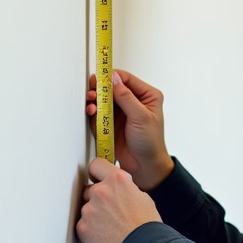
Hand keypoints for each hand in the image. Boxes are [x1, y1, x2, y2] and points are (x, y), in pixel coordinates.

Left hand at [76, 157, 161, 242]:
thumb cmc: (146, 228)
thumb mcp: (142, 198)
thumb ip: (125, 189)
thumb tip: (118, 190)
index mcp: (117, 180)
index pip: (96, 165)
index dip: (97, 174)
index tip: (97, 179)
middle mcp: (101, 191)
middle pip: (89, 190)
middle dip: (96, 200)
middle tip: (109, 213)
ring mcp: (90, 209)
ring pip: (85, 210)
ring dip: (93, 218)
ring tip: (110, 229)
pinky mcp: (83, 227)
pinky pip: (82, 226)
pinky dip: (90, 233)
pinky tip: (104, 238)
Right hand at [86, 70, 174, 190]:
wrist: (144, 166)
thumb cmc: (150, 143)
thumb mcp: (141, 117)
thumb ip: (127, 97)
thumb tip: (114, 80)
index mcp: (146, 95)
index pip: (126, 79)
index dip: (112, 77)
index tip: (100, 77)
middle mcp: (132, 101)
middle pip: (111, 87)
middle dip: (100, 88)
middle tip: (92, 91)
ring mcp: (120, 112)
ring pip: (102, 99)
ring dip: (95, 99)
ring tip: (91, 102)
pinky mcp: (109, 122)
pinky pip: (97, 112)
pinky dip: (92, 111)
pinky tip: (92, 111)